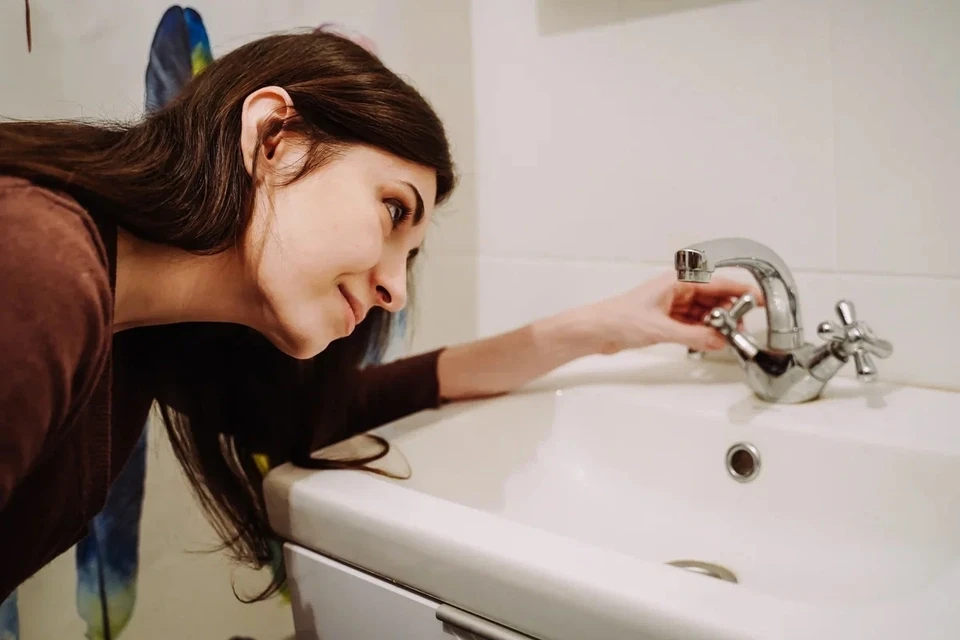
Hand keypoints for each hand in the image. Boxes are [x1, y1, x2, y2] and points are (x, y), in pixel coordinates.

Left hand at [584, 271, 763, 353]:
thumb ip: (694, 336)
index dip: (740, 292)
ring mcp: (671, 305)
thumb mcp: (661, 329)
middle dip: (729, 313)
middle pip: (713, 298)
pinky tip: (710, 341)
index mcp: (676, 282)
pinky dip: (702, 332)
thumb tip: (720, 340)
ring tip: (728, 338)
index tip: (758, 300)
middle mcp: (676, 290)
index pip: (717, 284)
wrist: (596, 331)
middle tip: (741, 329)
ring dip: (716, 324)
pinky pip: (693, 324)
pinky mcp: (666, 320)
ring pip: (704, 313)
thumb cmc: (618, 318)